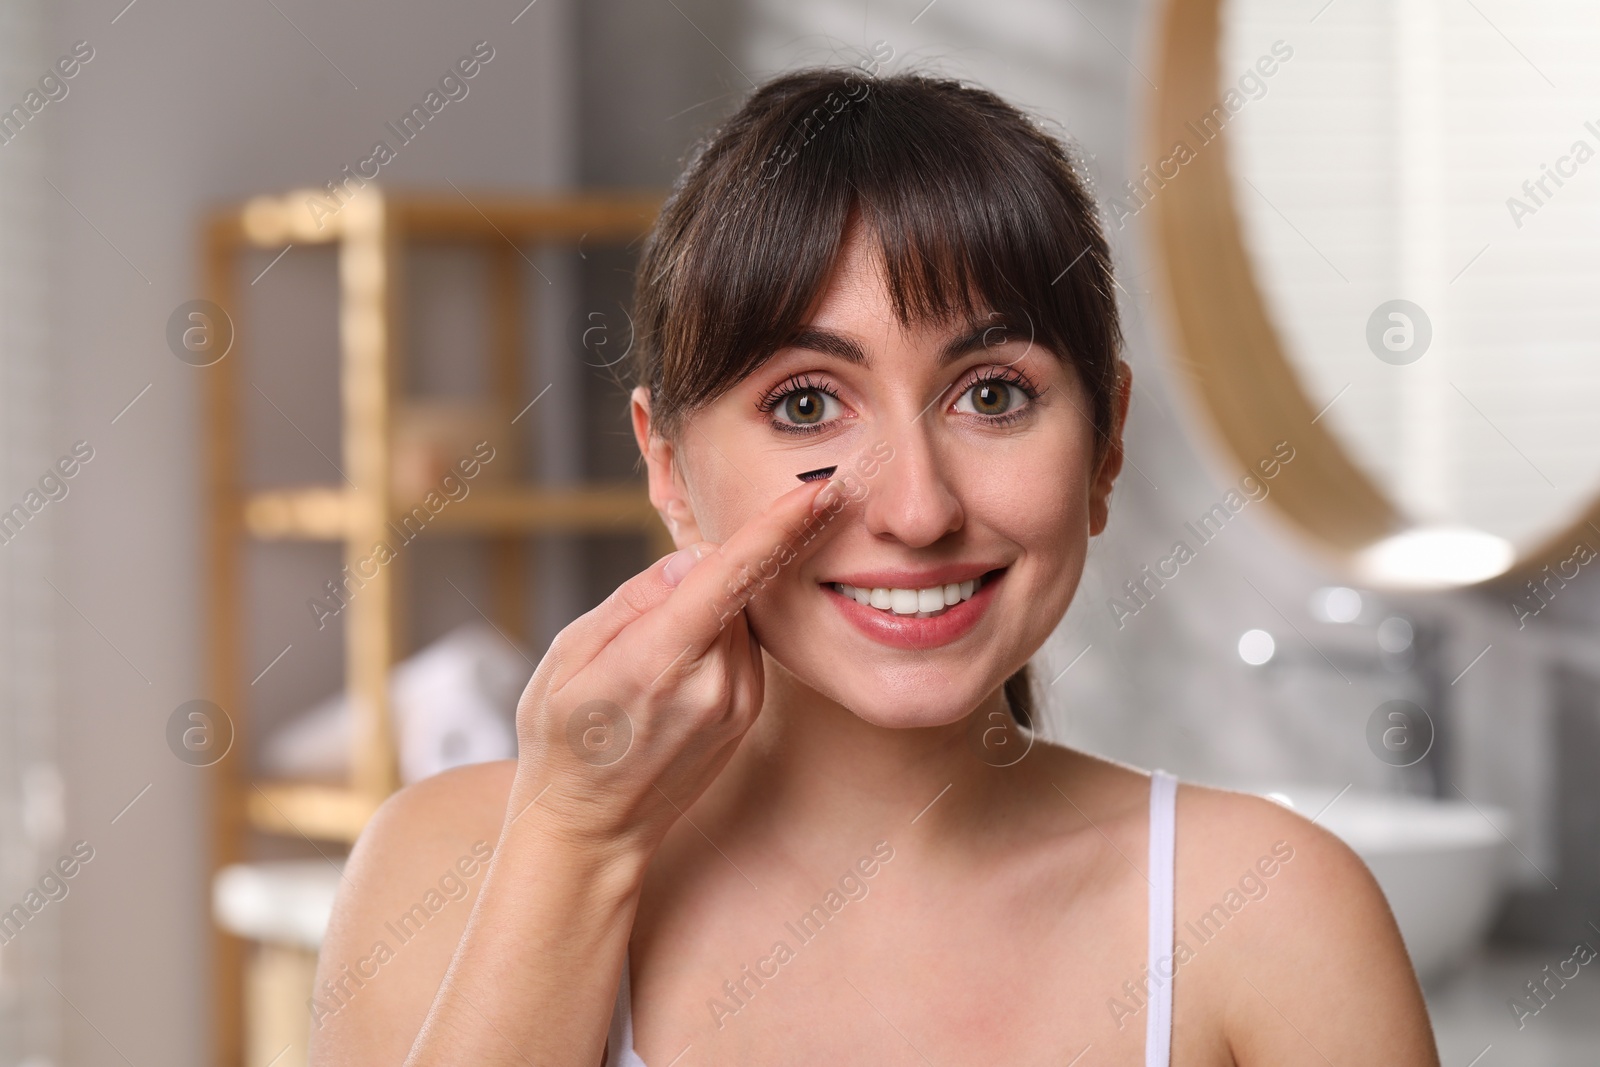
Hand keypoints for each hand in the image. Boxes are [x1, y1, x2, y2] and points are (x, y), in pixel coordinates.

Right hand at [505, 474, 851, 862]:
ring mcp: (738, 703)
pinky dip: (715, 639)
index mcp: (659, 662)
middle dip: (700, 577)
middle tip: (639, 625)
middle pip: (732, 588)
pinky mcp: (749, 712)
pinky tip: (671, 678)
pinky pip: (742, 646)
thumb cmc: (564, 739)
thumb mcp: (566, 656)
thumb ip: (635, 599)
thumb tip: (696, 560)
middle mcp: (714, 684)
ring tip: (647, 666)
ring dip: (707, 613)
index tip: (819, 490)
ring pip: (740, 616)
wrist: (592, 829)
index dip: (777, 528)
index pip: (731, 578)